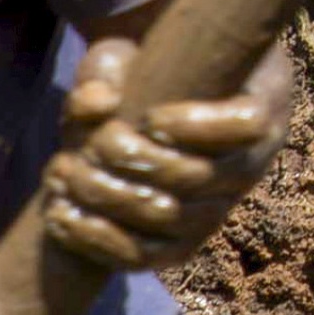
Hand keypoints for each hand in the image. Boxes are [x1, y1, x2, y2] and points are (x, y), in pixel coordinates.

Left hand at [44, 34, 284, 270]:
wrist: (141, 122)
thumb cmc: (147, 74)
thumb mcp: (125, 57)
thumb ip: (107, 69)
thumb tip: (98, 104)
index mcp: (254, 109)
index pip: (249, 124)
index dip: (198, 126)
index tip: (151, 117)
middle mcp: (245, 167)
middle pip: (198, 177)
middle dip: (133, 160)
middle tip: (90, 145)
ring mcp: (215, 211)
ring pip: (170, 220)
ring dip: (107, 198)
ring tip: (64, 171)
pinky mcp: (178, 244)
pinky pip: (145, 257)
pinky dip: (97, 240)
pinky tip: (59, 215)